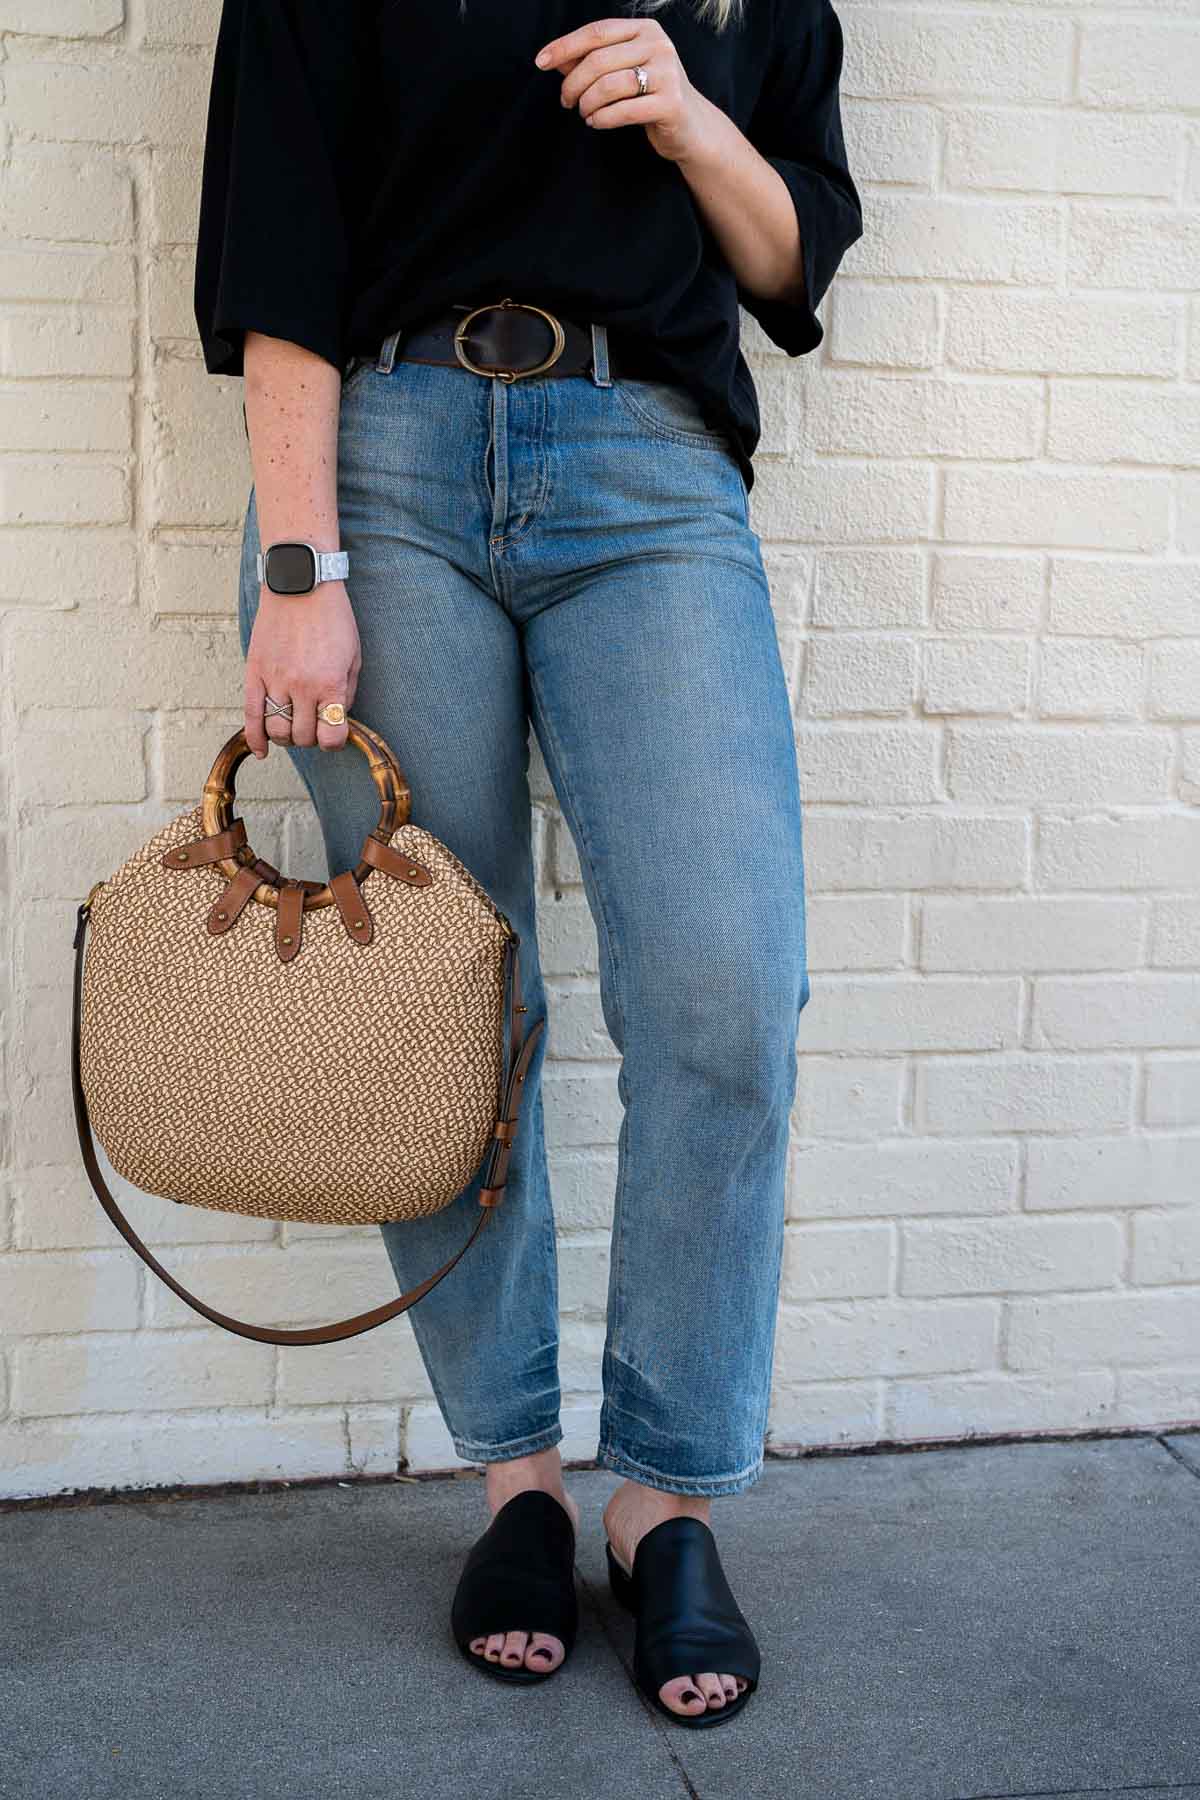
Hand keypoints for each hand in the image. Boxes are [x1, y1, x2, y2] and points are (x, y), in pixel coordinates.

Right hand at [243, 580, 361, 757]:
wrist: (300, 585)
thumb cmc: (333, 618)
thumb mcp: (354, 655)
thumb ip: (348, 692)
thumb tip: (338, 719)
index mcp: (330, 683)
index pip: (331, 737)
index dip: (334, 742)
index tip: (334, 735)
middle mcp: (302, 686)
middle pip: (304, 737)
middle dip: (311, 737)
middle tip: (314, 724)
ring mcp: (275, 680)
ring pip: (278, 731)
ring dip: (287, 737)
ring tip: (293, 726)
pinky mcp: (254, 672)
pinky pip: (251, 715)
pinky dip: (255, 738)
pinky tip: (262, 750)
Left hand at [535, 16, 719, 164]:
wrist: (691, 126)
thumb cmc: (650, 95)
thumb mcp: (622, 71)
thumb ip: (590, 62)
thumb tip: (553, 58)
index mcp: (645, 30)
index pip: (596, 33)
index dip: (564, 46)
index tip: (540, 62)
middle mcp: (659, 45)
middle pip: (599, 60)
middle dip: (573, 83)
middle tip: (566, 101)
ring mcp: (667, 74)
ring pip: (609, 85)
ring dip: (587, 103)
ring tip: (583, 113)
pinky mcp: (671, 104)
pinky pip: (624, 110)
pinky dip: (602, 118)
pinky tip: (595, 122)